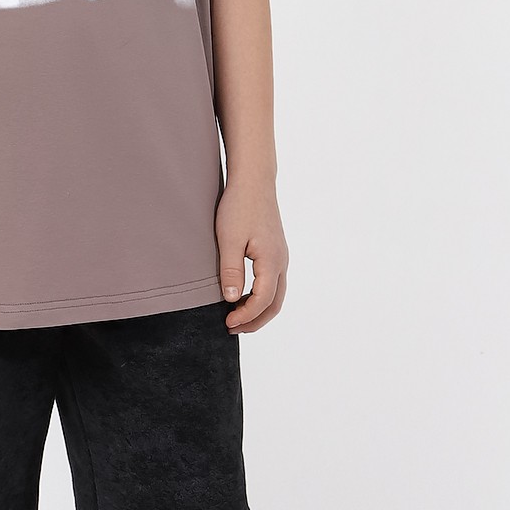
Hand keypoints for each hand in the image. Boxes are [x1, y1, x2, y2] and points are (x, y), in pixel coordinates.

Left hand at [215, 177, 288, 333]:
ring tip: (237, 317)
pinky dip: (262, 297)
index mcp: (272, 261)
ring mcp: (281, 256)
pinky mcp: (276, 251)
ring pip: (277, 294)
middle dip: (255, 320)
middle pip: (275, 303)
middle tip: (232, 328)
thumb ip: (231, 270)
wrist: (254, 181)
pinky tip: (244, 296)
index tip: (227, 323)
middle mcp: (281, 262)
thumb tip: (232, 299)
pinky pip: (274, 283)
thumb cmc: (239, 206)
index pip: (262, 301)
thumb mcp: (229, 239)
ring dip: (259, 310)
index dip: (246, 316)